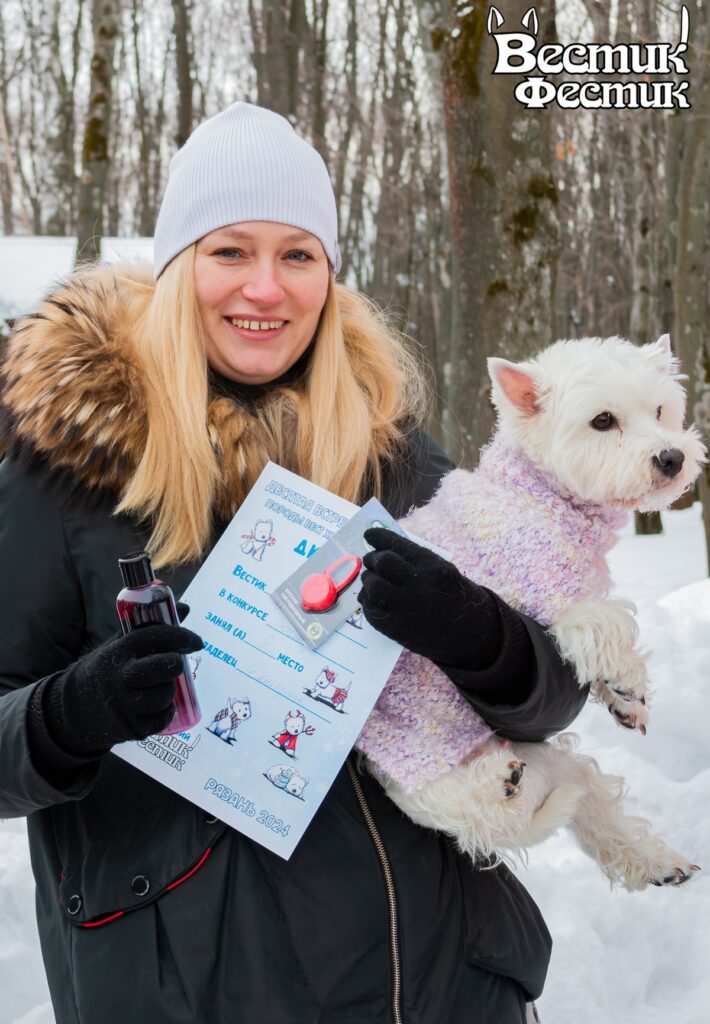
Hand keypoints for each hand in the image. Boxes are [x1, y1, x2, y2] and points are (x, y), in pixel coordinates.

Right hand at [41, 623, 203, 755]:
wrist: (74, 708)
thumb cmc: (107, 670)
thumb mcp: (121, 645)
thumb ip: (151, 627)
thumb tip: (185, 607)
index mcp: (120, 650)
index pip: (158, 635)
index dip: (183, 636)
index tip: (196, 642)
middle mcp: (122, 676)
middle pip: (168, 666)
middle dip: (176, 665)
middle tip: (173, 665)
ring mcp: (126, 704)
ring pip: (167, 694)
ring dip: (168, 690)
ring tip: (156, 687)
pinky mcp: (131, 727)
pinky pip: (163, 718)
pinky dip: (165, 712)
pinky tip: (154, 705)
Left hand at [358, 528, 501, 667]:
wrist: (470, 632)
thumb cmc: (452, 595)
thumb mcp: (443, 570)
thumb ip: (415, 560)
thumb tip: (382, 547)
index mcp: (433, 566)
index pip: (397, 545)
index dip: (379, 537)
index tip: (369, 535)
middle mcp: (420, 585)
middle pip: (382, 562)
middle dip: (372, 559)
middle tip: (371, 561)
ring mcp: (407, 608)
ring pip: (373, 585)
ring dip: (369, 580)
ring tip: (373, 581)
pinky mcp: (397, 628)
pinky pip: (371, 609)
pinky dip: (368, 600)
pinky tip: (373, 599)